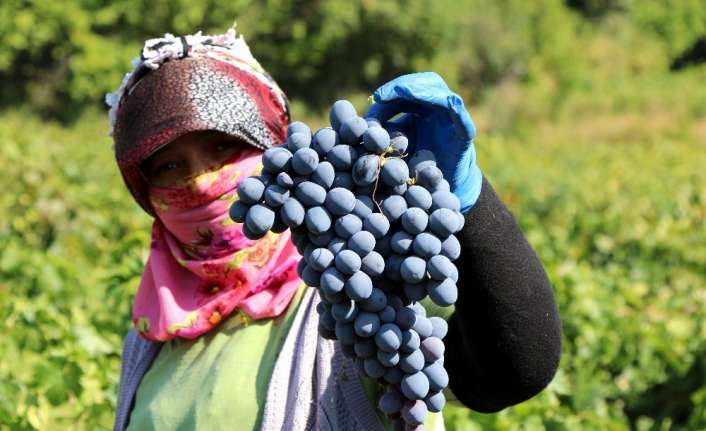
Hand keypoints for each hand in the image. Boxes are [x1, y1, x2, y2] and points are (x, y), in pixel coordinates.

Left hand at [365, 72, 481, 212]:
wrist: (438, 191)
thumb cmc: (413, 168)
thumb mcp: (392, 147)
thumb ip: (378, 133)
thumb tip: (352, 123)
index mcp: (420, 108)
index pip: (406, 90)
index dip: (392, 90)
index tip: (376, 98)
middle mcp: (438, 110)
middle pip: (426, 84)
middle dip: (405, 86)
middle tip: (386, 94)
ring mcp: (453, 120)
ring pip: (443, 96)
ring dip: (426, 92)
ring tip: (409, 92)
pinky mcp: (464, 135)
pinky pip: (463, 119)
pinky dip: (458, 110)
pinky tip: (450, 104)